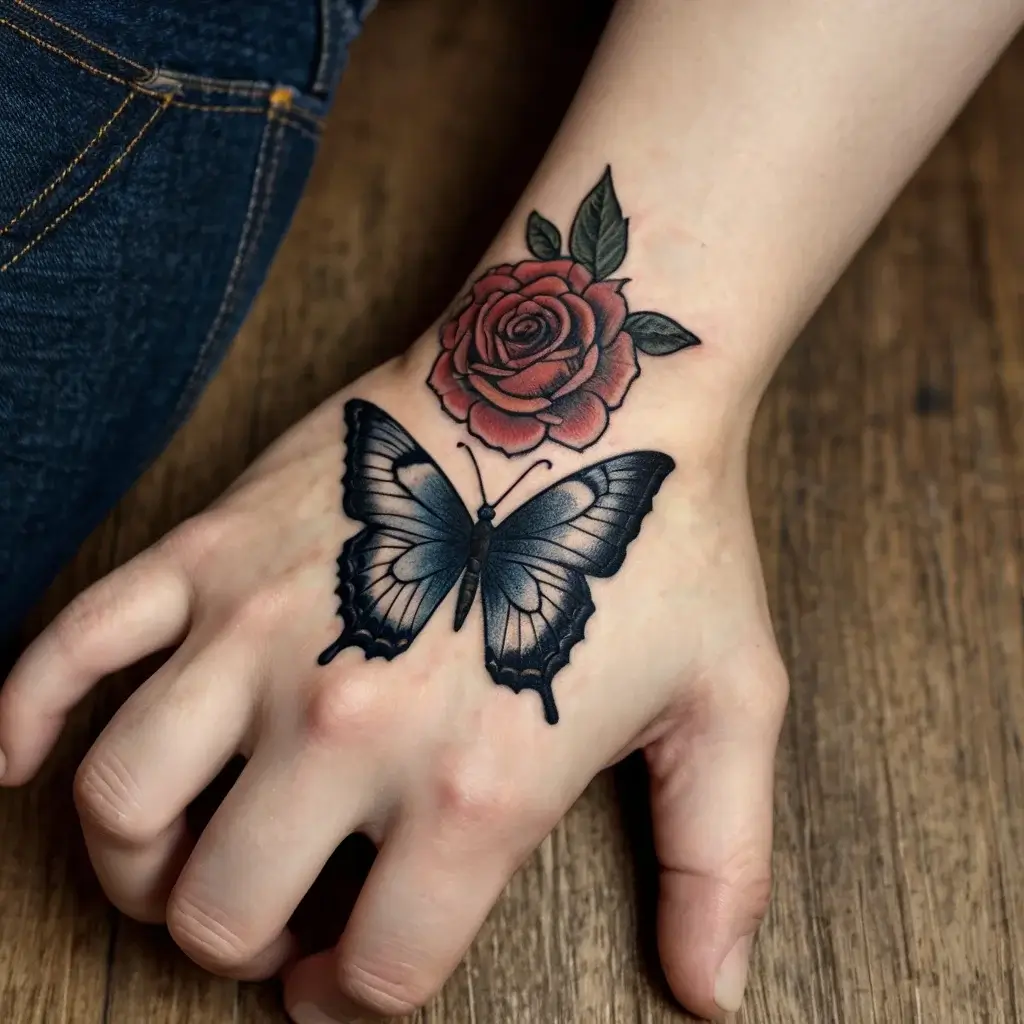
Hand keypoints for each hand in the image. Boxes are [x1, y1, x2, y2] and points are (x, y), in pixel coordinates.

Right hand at [0, 349, 786, 1022]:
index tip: (354, 977)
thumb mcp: (728, 702)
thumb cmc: (654, 535)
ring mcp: (264, 628)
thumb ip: (721, 865)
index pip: (379, 969)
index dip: (359, 999)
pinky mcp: (214, 548)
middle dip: (240, 942)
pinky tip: (29, 755)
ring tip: (183, 852)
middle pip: (224, 908)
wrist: (579, 382)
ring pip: (121, 801)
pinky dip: (25, 713)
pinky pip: (69, 643)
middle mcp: (351, 719)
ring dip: (134, 860)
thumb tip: (710, 996)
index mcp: (477, 783)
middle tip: (273, 920)